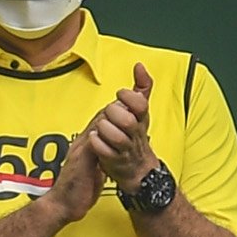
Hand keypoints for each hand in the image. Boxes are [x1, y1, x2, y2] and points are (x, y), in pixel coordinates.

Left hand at [79, 66, 158, 186]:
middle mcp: (135, 134)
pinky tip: (94, 139)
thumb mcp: (141, 111)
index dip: (129, 97)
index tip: (119, 94)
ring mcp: (126, 150)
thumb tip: (139, 65)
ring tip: (100, 127)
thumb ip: (141, 87)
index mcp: (142, 119)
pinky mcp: (115, 163)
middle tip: (108, 112)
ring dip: (105, 129)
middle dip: (114, 113)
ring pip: (117, 138)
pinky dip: (98, 144)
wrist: (139, 170)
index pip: (141, 105)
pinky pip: (106, 153)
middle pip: (128, 121)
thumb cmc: (136, 136)